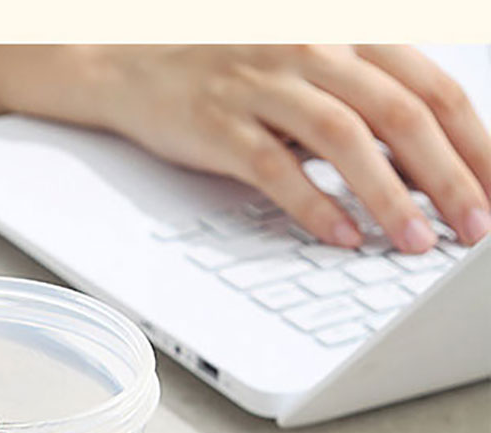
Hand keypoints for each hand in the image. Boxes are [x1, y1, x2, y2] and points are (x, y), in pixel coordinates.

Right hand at [35, 46, 490, 251]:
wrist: (133, 58)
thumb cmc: (229, 66)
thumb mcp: (308, 67)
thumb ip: (364, 102)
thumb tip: (425, 163)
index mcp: (348, 32)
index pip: (431, 88)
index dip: (473, 143)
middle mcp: (313, 49)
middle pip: (400, 114)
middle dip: (447, 178)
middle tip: (472, 230)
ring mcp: (263, 85)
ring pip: (345, 140)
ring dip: (388, 198)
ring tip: (414, 244)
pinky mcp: (219, 124)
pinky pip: (275, 169)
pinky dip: (313, 206)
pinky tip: (340, 237)